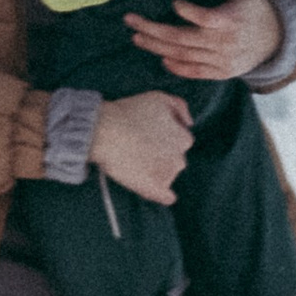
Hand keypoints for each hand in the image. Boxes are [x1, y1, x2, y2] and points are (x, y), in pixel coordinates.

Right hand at [88, 88, 193, 204]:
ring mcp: (167, 176)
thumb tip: (189, 123)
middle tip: (140, 147)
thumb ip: (180, 107)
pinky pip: (166, 197)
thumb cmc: (130, 113)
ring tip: (135, 161)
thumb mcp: (159, 98)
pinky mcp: (154, 190)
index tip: (148, 134)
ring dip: (157, 170)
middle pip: (174, 159)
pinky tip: (153, 188)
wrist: (106, 132)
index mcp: (184, 139)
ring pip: (167, 175)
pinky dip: (162, 194)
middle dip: (162, 154)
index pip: (181, 141)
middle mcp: (180, 159)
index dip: (164, 137)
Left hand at [124, 0, 282, 83]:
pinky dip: (175, 66)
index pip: (203, 18)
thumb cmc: (255, 8)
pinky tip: (160, 56)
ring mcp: (221, 61)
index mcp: (230, 20)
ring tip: (136, 37)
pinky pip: (193, 72)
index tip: (174, 3)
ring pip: (182, 55)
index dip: (186, 11)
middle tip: (130, 21)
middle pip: (181, 38)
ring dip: (155, 47)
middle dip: (152, 30)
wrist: (275, 40)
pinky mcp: (220, 72)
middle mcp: (224, 43)